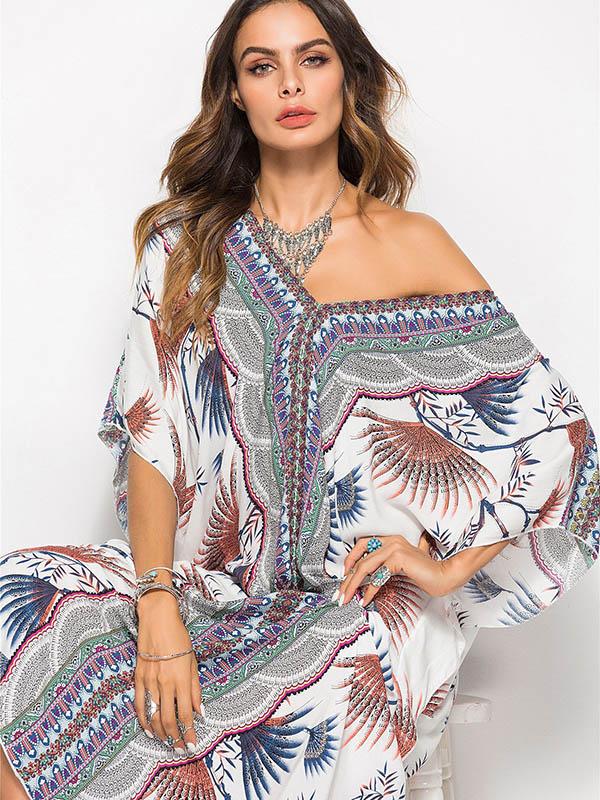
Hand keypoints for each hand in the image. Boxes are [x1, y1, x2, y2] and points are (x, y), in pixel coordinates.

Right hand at [133, 594, 203, 753]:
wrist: (158, 619)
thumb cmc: (179, 638)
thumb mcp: (193, 661)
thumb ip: (196, 689)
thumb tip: (201, 712)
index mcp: (181, 678)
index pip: (186, 713)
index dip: (189, 732)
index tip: (192, 745)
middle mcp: (165, 682)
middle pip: (168, 719)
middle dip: (175, 738)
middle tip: (179, 749)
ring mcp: (149, 681)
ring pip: (153, 715)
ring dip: (160, 733)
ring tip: (167, 743)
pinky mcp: (138, 678)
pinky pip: (139, 704)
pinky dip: (143, 720)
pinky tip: (149, 730)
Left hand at [336, 531, 447, 605]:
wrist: (445, 576)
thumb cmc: (425, 574)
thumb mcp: (401, 567)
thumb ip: (385, 567)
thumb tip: (366, 578)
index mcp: (391, 539)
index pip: (362, 544)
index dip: (350, 558)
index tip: (343, 576)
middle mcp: (391, 540)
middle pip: (360, 558)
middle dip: (347, 578)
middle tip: (339, 593)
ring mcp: (394, 548)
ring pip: (365, 567)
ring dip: (352, 584)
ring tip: (346, 598)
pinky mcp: (398, 558)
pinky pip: (377, 576)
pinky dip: (369, 590)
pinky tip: (365, 599)